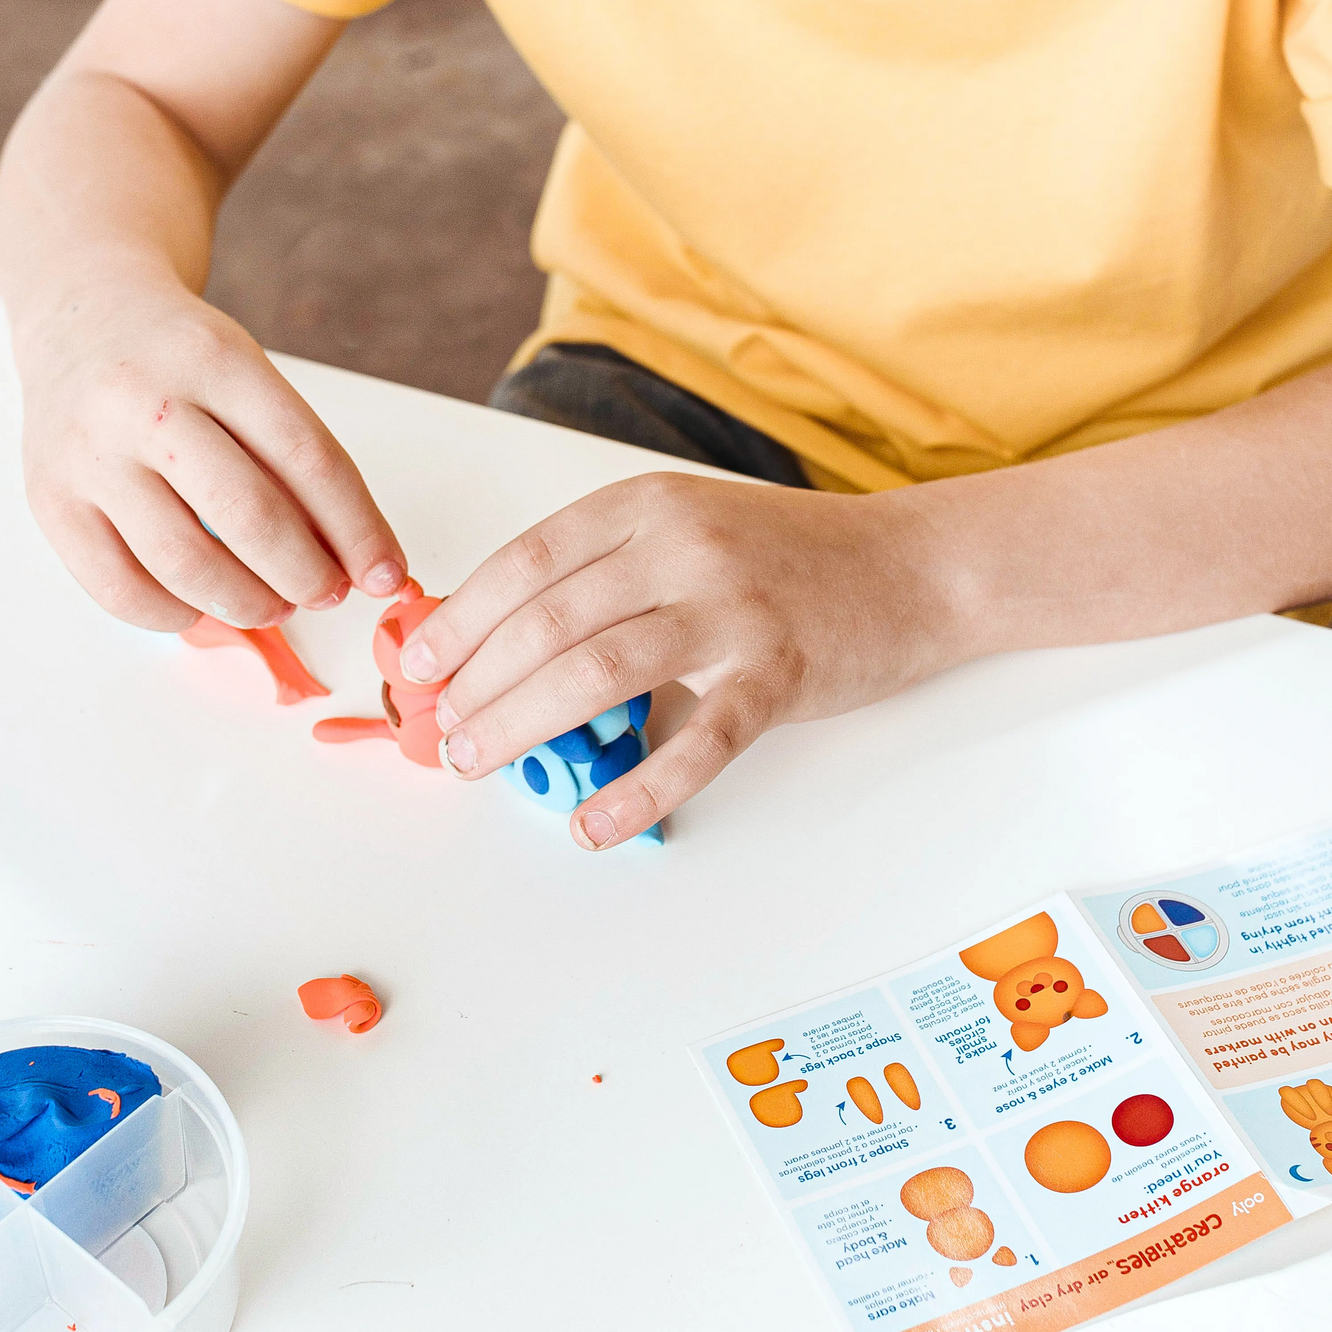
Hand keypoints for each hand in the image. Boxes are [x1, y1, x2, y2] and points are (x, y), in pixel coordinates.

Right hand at [13, 267, 406, 629]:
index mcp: (214, 358)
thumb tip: (352, 558)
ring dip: (248, 602)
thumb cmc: (178, 355)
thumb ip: (292, 454)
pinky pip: (120, 588)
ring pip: (185, 562)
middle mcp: (144, 401)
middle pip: (248, 515)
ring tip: (274, 603)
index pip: (307, 457)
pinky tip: (202, 605)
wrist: (78, 312)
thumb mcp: (244, 370)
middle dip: (307, 574)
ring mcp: (89, 453)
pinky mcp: (49, 498)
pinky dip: (175, 614)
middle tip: (329, 592)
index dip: (357, 529)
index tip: (385, 571)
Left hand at [395, 472, 963, 841]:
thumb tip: (505, 646)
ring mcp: (733, 609)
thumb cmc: (790, 558)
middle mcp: (683, 547)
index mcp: (647, 506)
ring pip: (599, 671)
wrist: (913, 567)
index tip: (418, 667)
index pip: (526, 561)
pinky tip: (593, 825)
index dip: (460, 619)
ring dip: (524, 724)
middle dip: (477, 684)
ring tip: (482, 764)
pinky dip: (637, 790)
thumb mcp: (688, 530)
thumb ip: (607, 572)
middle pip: (547, 620)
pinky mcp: (780, 674)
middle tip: (443, 734)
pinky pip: (696, 742)